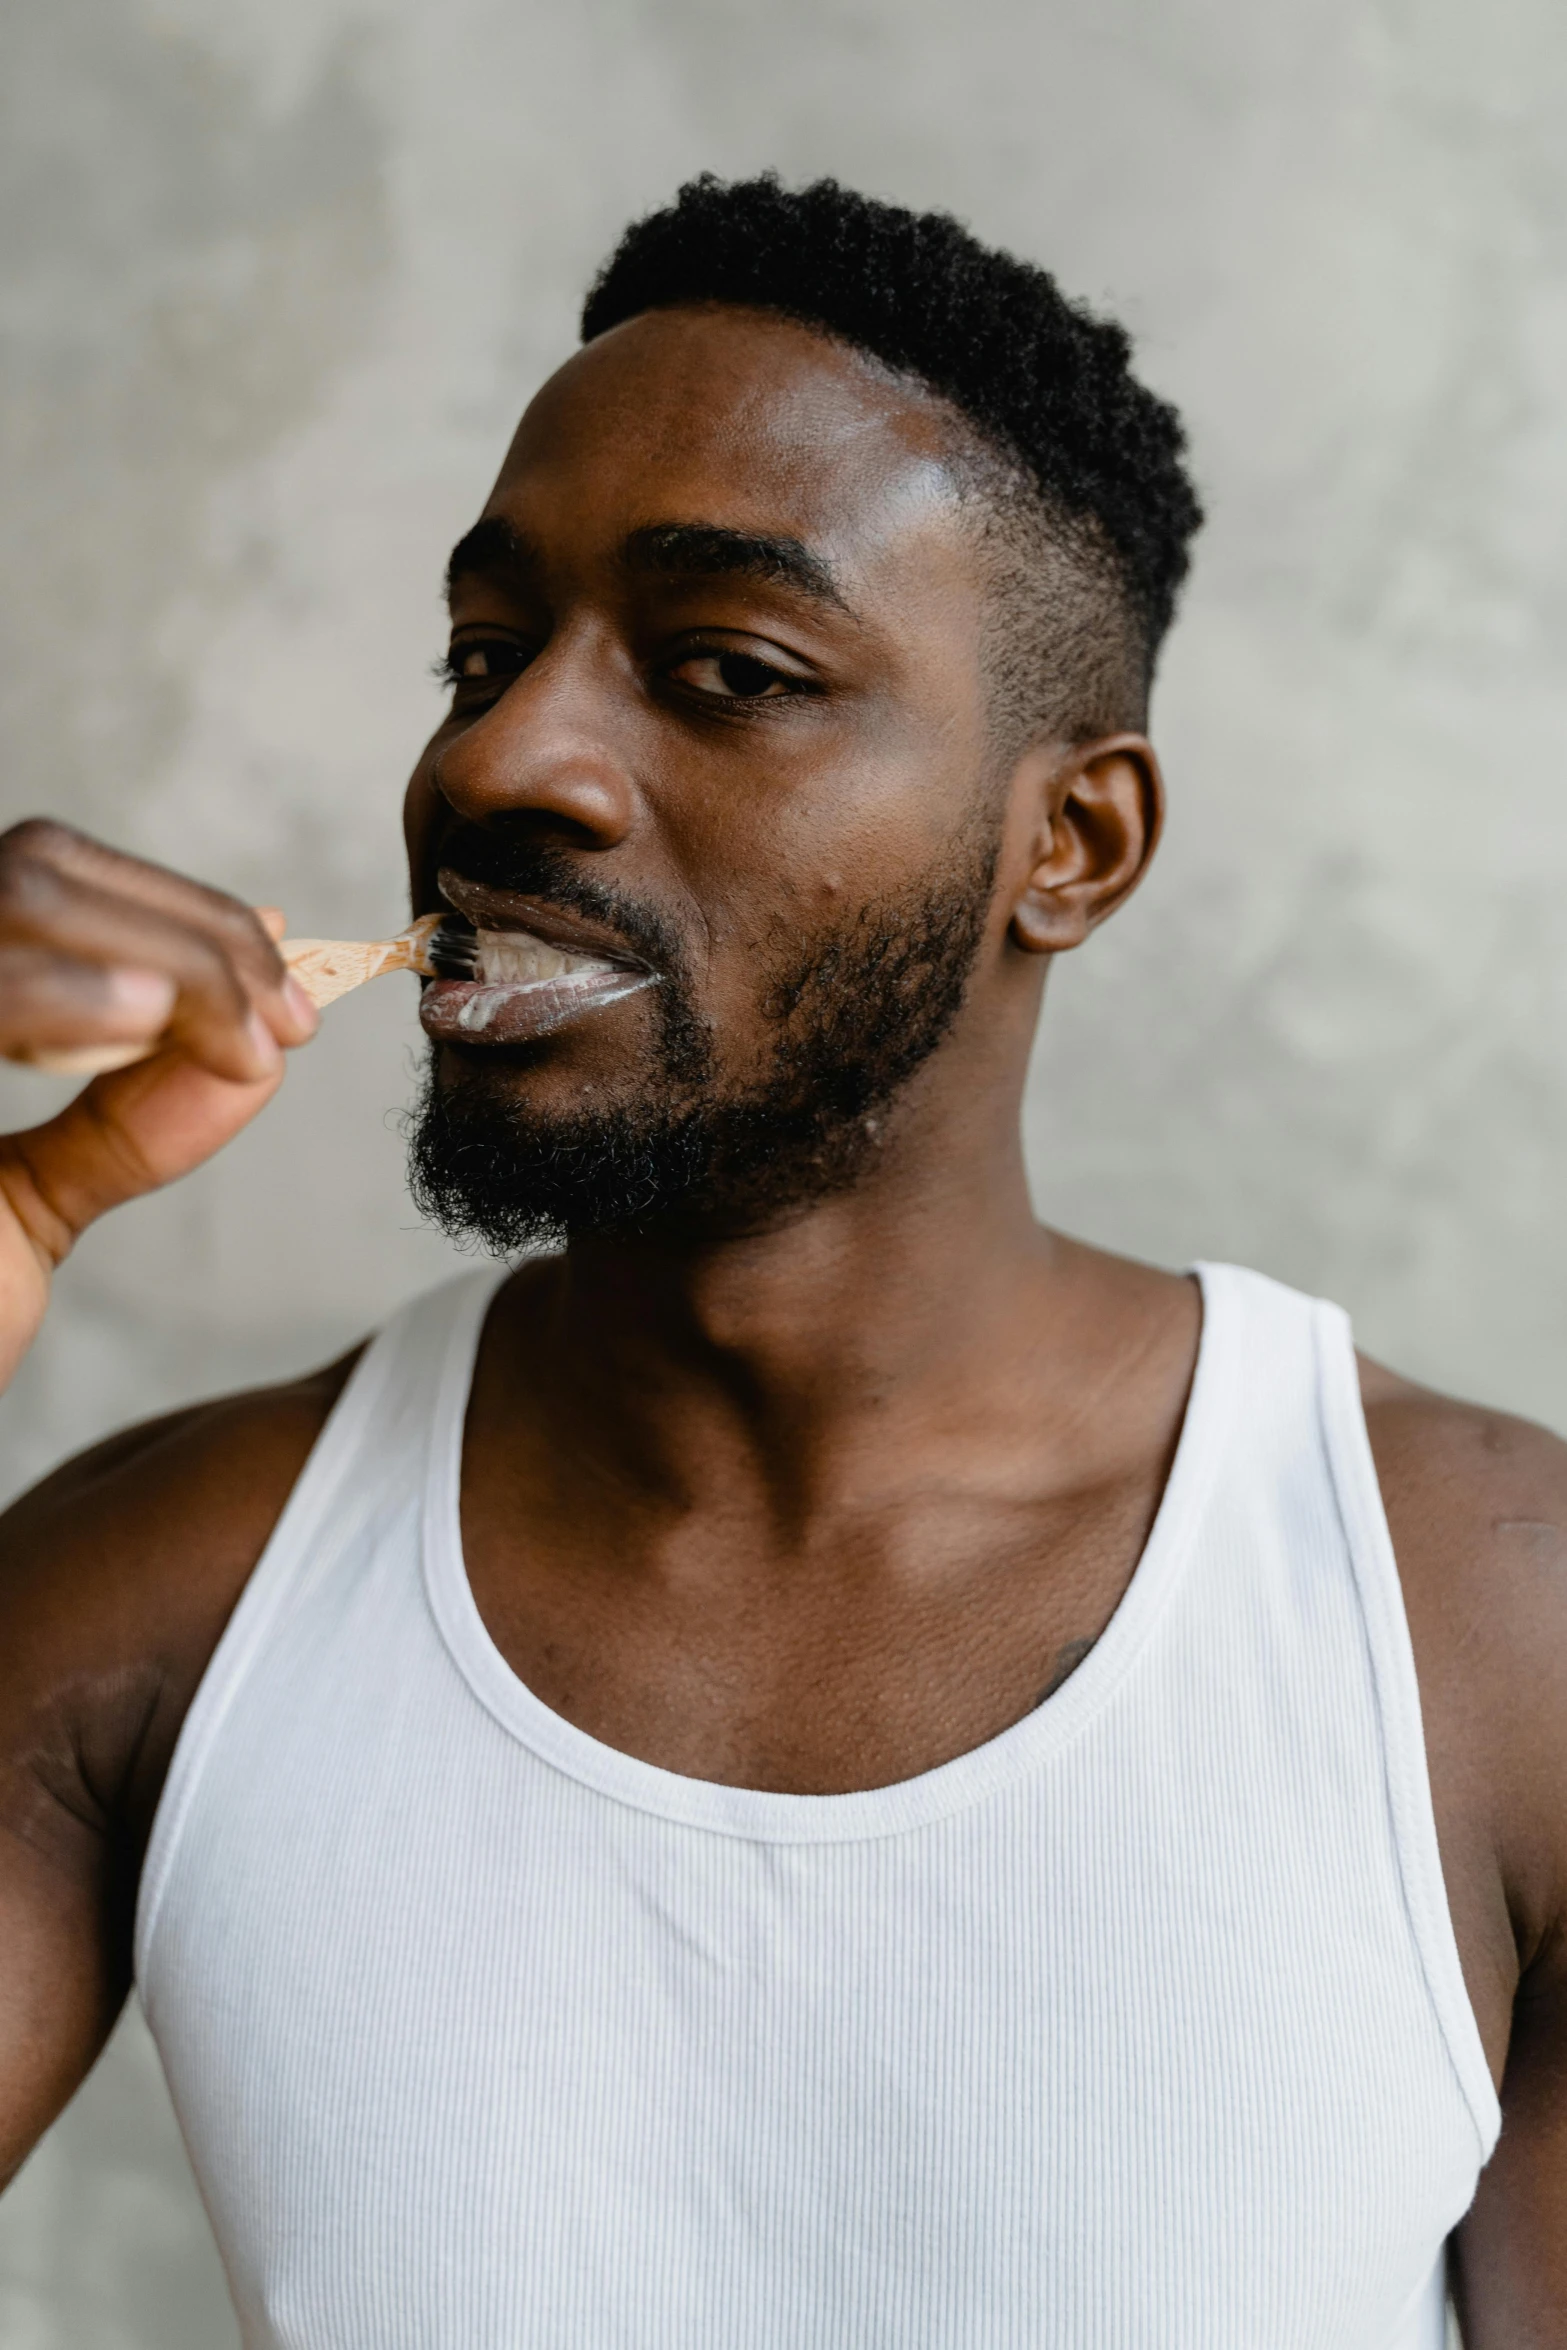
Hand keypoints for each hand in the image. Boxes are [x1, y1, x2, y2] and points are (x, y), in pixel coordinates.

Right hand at [0, 821, 317, 1388]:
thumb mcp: (31, 1202)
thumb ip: (130, 1117)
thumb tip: (260, 1035)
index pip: (51, 876)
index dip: (188, 915)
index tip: (291, 1000)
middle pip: (42, 866)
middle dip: (196, 933)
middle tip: (289, 1023)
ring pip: (24, 896)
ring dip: (169, 961)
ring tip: (248, 1044)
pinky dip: (67, 991)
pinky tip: (150, 1022)